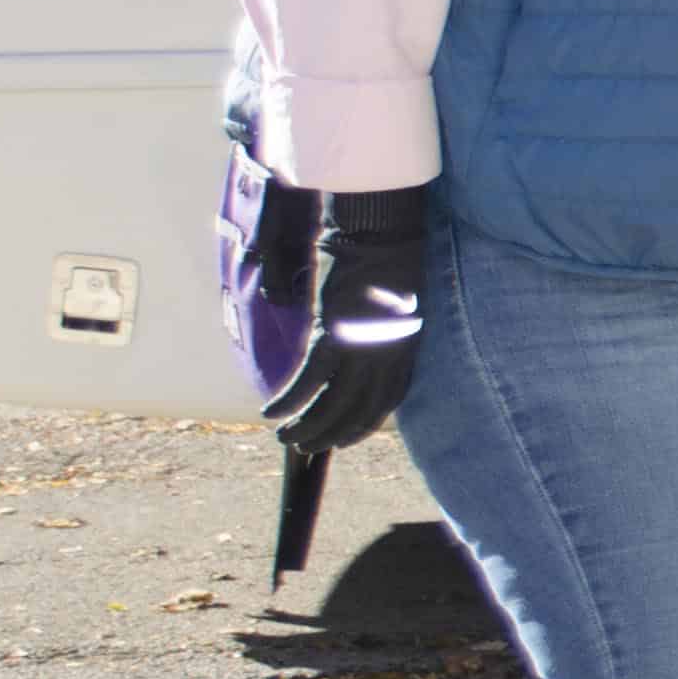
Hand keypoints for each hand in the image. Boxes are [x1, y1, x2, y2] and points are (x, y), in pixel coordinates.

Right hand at [262, 185, 427, 454]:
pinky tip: (271, 412)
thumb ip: (382, 331)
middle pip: (358, 411)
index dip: (362, 425)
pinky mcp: (335, 336)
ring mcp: (363, 348)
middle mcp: (388, 356)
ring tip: (284, 438)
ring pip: (333, 404)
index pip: (386, 402)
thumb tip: (360, 345)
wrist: (382, 232)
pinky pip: (309, 381)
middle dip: (330, 434)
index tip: (342, 438)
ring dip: (307, 426)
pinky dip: (290, 400)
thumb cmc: (388, 260)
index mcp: (406, 349)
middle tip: (306, 446)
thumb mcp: (395, 304)